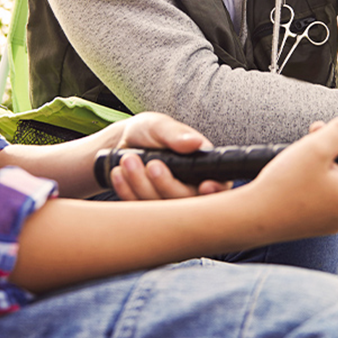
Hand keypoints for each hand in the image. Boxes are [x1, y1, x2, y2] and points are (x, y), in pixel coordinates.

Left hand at [111, 112, 228, 200]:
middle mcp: (190, 189)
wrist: (122, 144)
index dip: (216, 192)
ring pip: (162, 209)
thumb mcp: (159, 126)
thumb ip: (176, 134)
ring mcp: (169, 202)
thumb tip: (195, 143)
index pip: (219, 187)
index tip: (204, 186)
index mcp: (204, 168)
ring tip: (127, 160)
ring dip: (141, 185)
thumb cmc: (148, 131)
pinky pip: (140, 211)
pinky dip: (127, 192)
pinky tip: (119, 173)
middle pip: (186, 201)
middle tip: (150, 163)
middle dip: (165, 183)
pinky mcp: (149, 211)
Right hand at [248, 113, 337, 236]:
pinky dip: (319, 184)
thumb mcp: (315, 148)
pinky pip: (326, 200)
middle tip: (322, 139)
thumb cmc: (284, 186)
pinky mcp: (315, 225)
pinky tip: (298, 172)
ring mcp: (332, 222)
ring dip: (330, 167)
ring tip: (306, 151)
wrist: (252, 218)